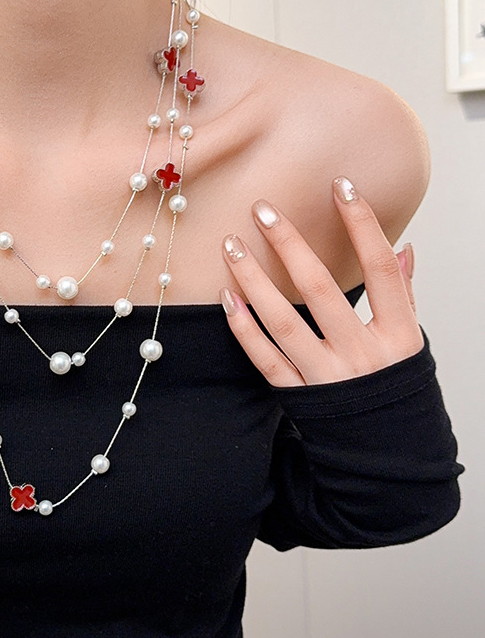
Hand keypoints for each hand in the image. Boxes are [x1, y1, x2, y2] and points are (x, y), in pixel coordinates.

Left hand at [220, 176, 423, 386]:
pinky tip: (227, 295)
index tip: (341, 186)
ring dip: (253, 279)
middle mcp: (362, 356)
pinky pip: (264, 359)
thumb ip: (404, 296)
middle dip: (289, 245)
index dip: (362, 225)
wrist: (385, 451)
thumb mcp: (411, 343)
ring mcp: (327, 378)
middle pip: (321, 290)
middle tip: (262, 209)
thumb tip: (403, 248)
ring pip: (283, 322)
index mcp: (399, 337)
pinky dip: (242, 328)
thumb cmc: (395, 386)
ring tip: (231, 244)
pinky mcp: (299, 396)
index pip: (380, 269)